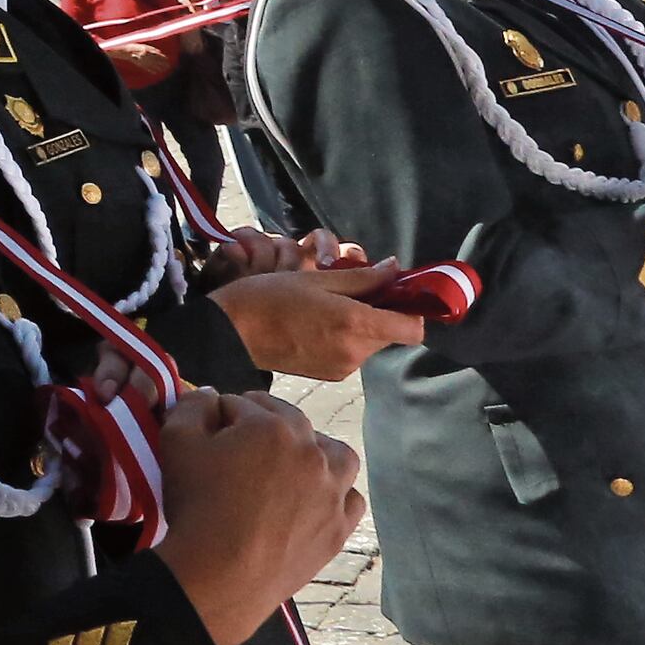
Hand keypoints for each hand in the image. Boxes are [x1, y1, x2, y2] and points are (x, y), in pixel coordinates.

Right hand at [147, 387, 363, 644]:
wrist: (220, 575)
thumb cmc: (197, 506)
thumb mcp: (175, 443)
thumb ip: (191, 405)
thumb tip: (209, 394)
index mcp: (272, 426)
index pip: (242, 404)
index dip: (220, 414)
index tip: (207, 431)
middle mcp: (312, 452)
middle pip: (290, 423)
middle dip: (263, 425)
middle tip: (239, 447)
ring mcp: (332, 492)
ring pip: (337, 455)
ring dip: (316, 451)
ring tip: (291, 464)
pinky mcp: (338, 528)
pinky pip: (351, 499)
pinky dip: (336, 493)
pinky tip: (314, 499)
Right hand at [211, 265, 426, 383]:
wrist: (231, 333)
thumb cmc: (269, 298)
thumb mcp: (317, 278)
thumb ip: (363, 278)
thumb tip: (395, 270)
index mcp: (355, 324)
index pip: (413, 328)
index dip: (412, 309)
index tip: (398, 292)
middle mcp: (355, 352)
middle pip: (390, 333)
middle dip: (380, 313)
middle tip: (351, 292)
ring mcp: (343, 367)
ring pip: (370, 342)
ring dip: (360, 325)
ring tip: (327, 308)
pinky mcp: (330, 375)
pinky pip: (352, 353)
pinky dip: (345, 338)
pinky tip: (316, 325)